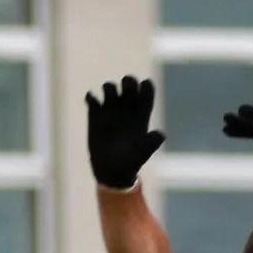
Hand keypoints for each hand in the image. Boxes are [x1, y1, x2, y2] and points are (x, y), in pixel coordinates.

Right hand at [85, 75, 165, 189]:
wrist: (112, 171)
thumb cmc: (130, 163)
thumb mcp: (142, 153)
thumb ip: (151, 142)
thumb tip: (161, 134)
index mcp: (141, 115)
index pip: (146, 93)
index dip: (147, 87)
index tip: (145, 85)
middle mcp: (127, 109)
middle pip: (129, 85)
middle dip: (129, 81)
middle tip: (127, 86)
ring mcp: (110, 111)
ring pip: (110, 88)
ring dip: (110, 88)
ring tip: (109, 97)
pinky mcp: (95, 115)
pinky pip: (92, 98)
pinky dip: (91, 97)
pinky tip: (93, 102)